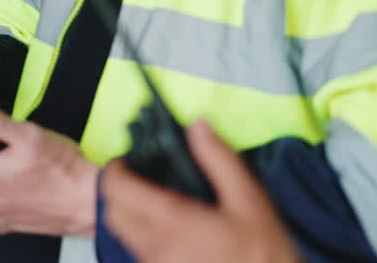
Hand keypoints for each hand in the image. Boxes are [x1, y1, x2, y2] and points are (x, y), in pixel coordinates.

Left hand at [101, 121, 300, 262]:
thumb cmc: (263, 252)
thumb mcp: (249, 200)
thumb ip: (220, 160)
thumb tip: (198, 126)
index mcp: (172, 221)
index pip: (117, 190)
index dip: (116, 171)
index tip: (128, 162)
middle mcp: (156, 246)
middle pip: (113, 213)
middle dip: (120, 193)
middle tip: (141, 181)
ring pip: (125, 235)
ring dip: (132, 216)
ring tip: (158, 204)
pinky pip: (141, 254)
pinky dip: (145, 237)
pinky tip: (172, 233)